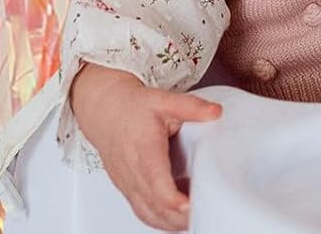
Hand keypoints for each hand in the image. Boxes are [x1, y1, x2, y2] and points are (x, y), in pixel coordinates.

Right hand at [69, 62, 222, 230]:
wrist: (105, 111)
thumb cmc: (132, 108)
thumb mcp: (164, 100)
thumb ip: (191, 107)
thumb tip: (215, 112)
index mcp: (144, 151)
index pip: (156, 183)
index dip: (173, 199)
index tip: (190, 204)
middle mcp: (133, 173)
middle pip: (155, 206)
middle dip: (179, 217)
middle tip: (204, 212)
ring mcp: (128, 185)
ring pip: (147, 214)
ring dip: (170, 223)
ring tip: (195, 219)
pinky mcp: (128, 189)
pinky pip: (142, 211)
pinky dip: (159, 220)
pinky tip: (176, 218)